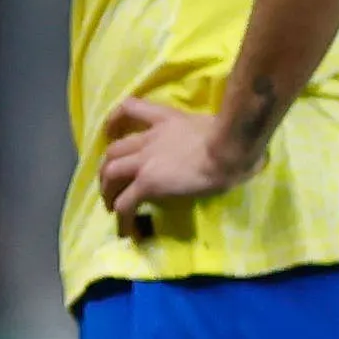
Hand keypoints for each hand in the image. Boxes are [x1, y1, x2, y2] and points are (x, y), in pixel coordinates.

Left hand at [95, 94, 260, 220]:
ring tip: (112, 207)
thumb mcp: (210, 126)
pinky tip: (125, 230)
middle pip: (114, 150)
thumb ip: (201, 133)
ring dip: (107, 190)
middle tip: (111, 184)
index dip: (114, 120)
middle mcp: (149, 138)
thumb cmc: (231, 137)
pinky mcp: (147, 183)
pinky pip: (126, 203)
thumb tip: (215, 145)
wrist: (228, 149)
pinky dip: (121, 218)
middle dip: (107, 168)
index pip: (131, 107)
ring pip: (111, 173)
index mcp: (166, 120)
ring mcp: (145, 161)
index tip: (110, 132)